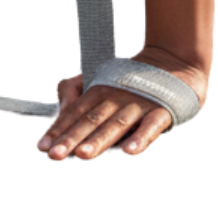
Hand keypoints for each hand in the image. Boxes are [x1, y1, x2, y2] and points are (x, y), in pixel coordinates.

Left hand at [36, 44, 209, 161]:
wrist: (175, 61)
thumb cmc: (132, 82)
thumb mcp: (103, 83)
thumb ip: (78, 94)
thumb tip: (60, 110)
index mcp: (100, 90)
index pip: (75, 113)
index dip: (58, 130)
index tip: (42, 148)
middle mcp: (116, 97)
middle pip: (91, 120)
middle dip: (72, 139)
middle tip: (55, 156)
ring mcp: (139, 104)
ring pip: (117, 124)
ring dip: (99, 140)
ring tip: (83, 155)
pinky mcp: (162, 111)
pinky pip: (150, 127)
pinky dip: (139, 139)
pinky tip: (128, 153)